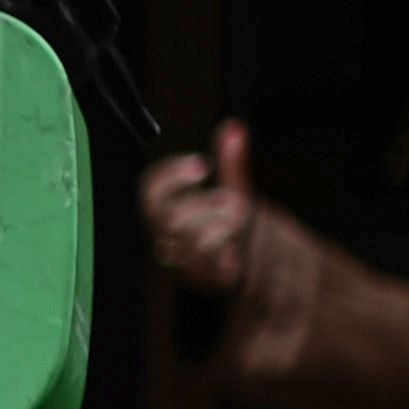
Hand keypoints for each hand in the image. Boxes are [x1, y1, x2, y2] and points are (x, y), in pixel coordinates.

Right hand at [140, 119, 261, 292]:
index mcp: (166, 214)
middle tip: (230, 197)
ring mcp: (186, 262)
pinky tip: (238, 245)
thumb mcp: (235, 189)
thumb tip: (234, 128)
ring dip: (218, 224)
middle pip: (166, 218)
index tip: (202, 165)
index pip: (150, 191)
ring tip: (239, 217)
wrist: (259, 266)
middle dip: (201, 203)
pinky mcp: (207, 280)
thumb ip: (231, 162)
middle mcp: (169, 239)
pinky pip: (211, 264)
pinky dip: (228, 250)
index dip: (171, 175)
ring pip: (189, 242)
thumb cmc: (236, 226)